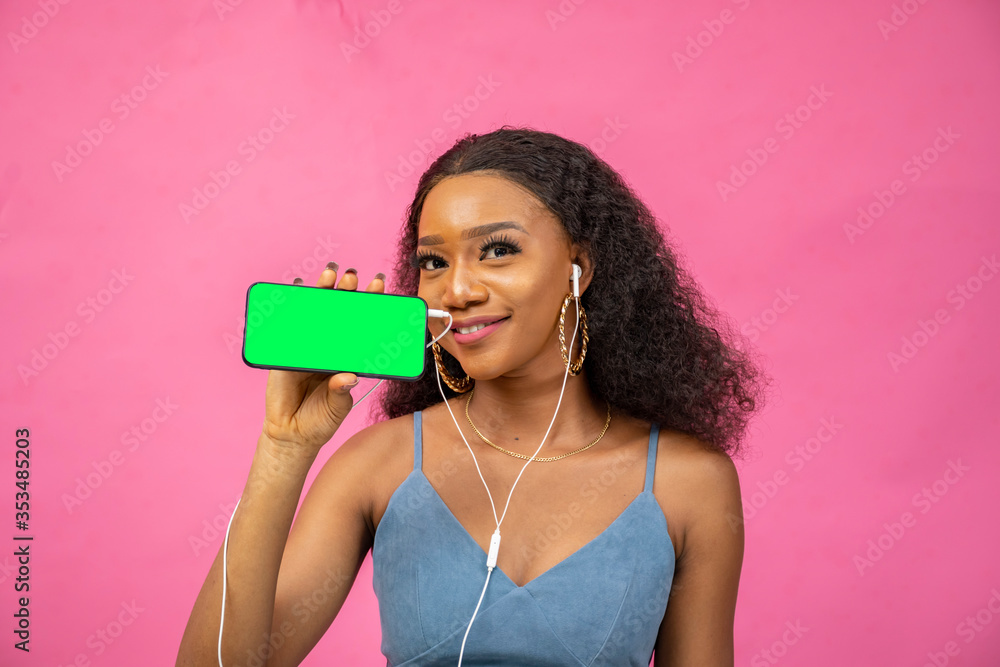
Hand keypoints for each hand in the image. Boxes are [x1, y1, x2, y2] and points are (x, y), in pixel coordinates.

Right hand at [259, 265, 385, 455]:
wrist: (292, 434)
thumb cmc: (321, 419)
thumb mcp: (337, 406)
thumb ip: (341, 391)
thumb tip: (348, 377)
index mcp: (345, 357)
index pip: (359, 326)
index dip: (369, 306)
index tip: (379, 287)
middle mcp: (328, 348)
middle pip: (338, 314)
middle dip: (346, 292)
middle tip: (352, 277)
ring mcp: (306, 347)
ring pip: (315, 314)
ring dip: (321, 292)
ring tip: (329, 275)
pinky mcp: (284, 352)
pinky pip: (287, 326)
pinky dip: (291, 306)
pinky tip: (297, 289)